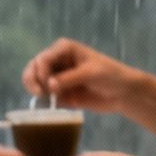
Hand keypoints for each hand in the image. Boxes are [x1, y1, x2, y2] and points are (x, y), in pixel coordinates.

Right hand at [21, 39, 143, 112]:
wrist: (123, 93)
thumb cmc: (110, 75)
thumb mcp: (91, 73)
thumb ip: (69, 78)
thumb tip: (49, 86)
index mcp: (63, 49)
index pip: (43, 58)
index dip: (41, 71)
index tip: (48, 85)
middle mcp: (57, 61)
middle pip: (34, 68)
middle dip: (33, 79)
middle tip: (40, 93)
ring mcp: (57, 78)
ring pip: (35, 81)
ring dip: (35, 90)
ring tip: (44, 99)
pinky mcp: (59, 93)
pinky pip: (45, 97)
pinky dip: (43, 101)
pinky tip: (49, 105)